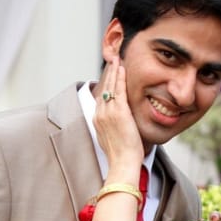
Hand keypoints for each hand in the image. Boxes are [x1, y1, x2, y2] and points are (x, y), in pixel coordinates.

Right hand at [93, 57, 143, 172]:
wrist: (123, 162)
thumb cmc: (122, 156)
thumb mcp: (114, 139)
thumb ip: (114, 128)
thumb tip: (121, 125)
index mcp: (98, 120)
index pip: (101, 97)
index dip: (106, 84)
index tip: (111, 74)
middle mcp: (99, 114)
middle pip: (104, 88)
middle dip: (108, 73)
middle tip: (113, 59)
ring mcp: (107, 112)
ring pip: (110, 86)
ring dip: (114, 71)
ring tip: (117, 59)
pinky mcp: (118, 112)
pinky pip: (118, 90)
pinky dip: (120, 77)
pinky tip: (122, 68)